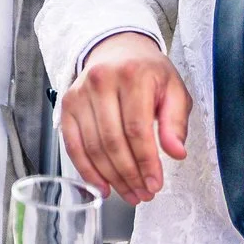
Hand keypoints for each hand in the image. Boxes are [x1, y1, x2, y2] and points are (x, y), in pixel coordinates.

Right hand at [59, 32, 190, 204]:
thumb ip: (177, 121)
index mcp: (132, 76)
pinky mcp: (66, 105)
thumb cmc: (148, 72)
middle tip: (144, 194)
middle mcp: (101, 82)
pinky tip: (101, 186)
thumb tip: (176, 152)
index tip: (155, 183)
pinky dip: (85, 169)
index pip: (137, 129)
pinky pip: (72, 144)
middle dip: (129, 174)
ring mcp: (79, 94)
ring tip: (129, 193)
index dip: (146, 161)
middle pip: (112, 140)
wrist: (117, 49)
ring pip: (92, 146)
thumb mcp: (174, 90)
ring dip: (110, 177)